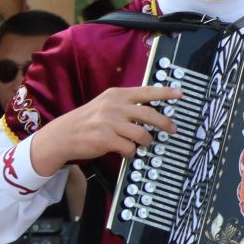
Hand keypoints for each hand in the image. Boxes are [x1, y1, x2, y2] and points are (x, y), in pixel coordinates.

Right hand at [28, 85, 181, 177]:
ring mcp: (110, 122)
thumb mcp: (105, 105)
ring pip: (142, 134)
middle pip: (150, 114)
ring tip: (144, 143)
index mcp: (116, 94)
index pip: (146, 91)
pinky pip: (130, 148)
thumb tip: (150, 111)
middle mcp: (114, 106)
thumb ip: (125, 105)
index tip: (180, 94)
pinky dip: (130, 152)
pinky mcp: (106, 139)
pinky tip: (125, 151)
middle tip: (172, 129)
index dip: (165, 93)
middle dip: (165, 123)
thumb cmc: (87, 121)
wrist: (63, 135)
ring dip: (146, 141)